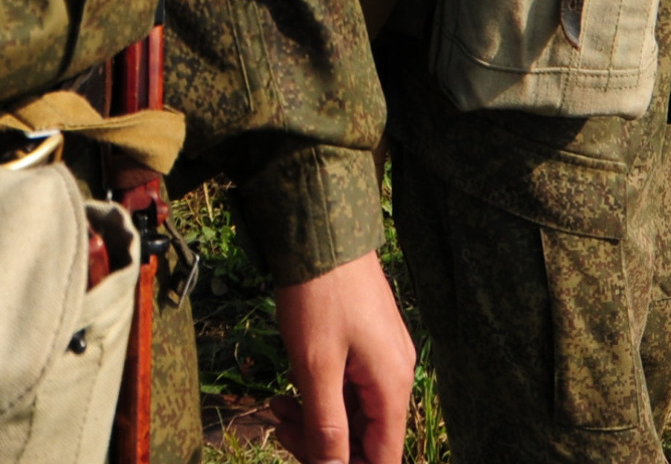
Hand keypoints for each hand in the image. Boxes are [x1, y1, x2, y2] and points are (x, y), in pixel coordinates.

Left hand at [274, 251, 414, 462]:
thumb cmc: (319, 294)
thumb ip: (327, 425)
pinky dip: (319, 395)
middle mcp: (395, 376)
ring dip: (315, 420)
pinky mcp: (366, 344)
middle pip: (367, 439)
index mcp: (391, 386)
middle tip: (278, 427)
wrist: (322, 231)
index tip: (309, 459)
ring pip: (353, 413)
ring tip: (275, 408)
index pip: (383, 458)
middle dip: (321, 445)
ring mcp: (381, 358)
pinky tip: (287, 389)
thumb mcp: (316, 365)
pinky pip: (348, 387)